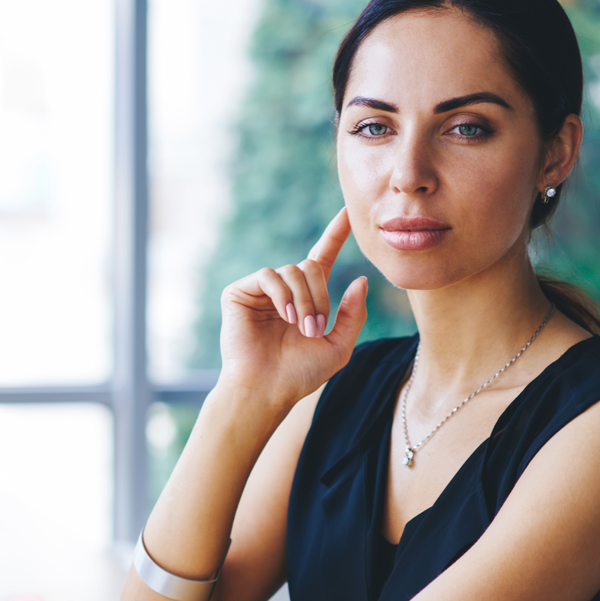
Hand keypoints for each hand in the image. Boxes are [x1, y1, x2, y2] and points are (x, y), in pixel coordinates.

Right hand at [218, 207, 368, 406]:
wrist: (266, 389)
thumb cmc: (300, 374)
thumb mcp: (339, 346)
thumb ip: (353, 314)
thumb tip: (360, 279)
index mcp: (307, 298)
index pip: (322, 257)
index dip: (335, 234)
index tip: (348, 211)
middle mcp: (284, 290)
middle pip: (310, 265)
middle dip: (320, 295)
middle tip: (316, 327)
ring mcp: (260, 290)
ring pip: (292, 270)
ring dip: (304, 299)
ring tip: (301, 327)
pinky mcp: (239, 293)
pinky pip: (268, 275)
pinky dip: (282, 293)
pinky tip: (283, 316)